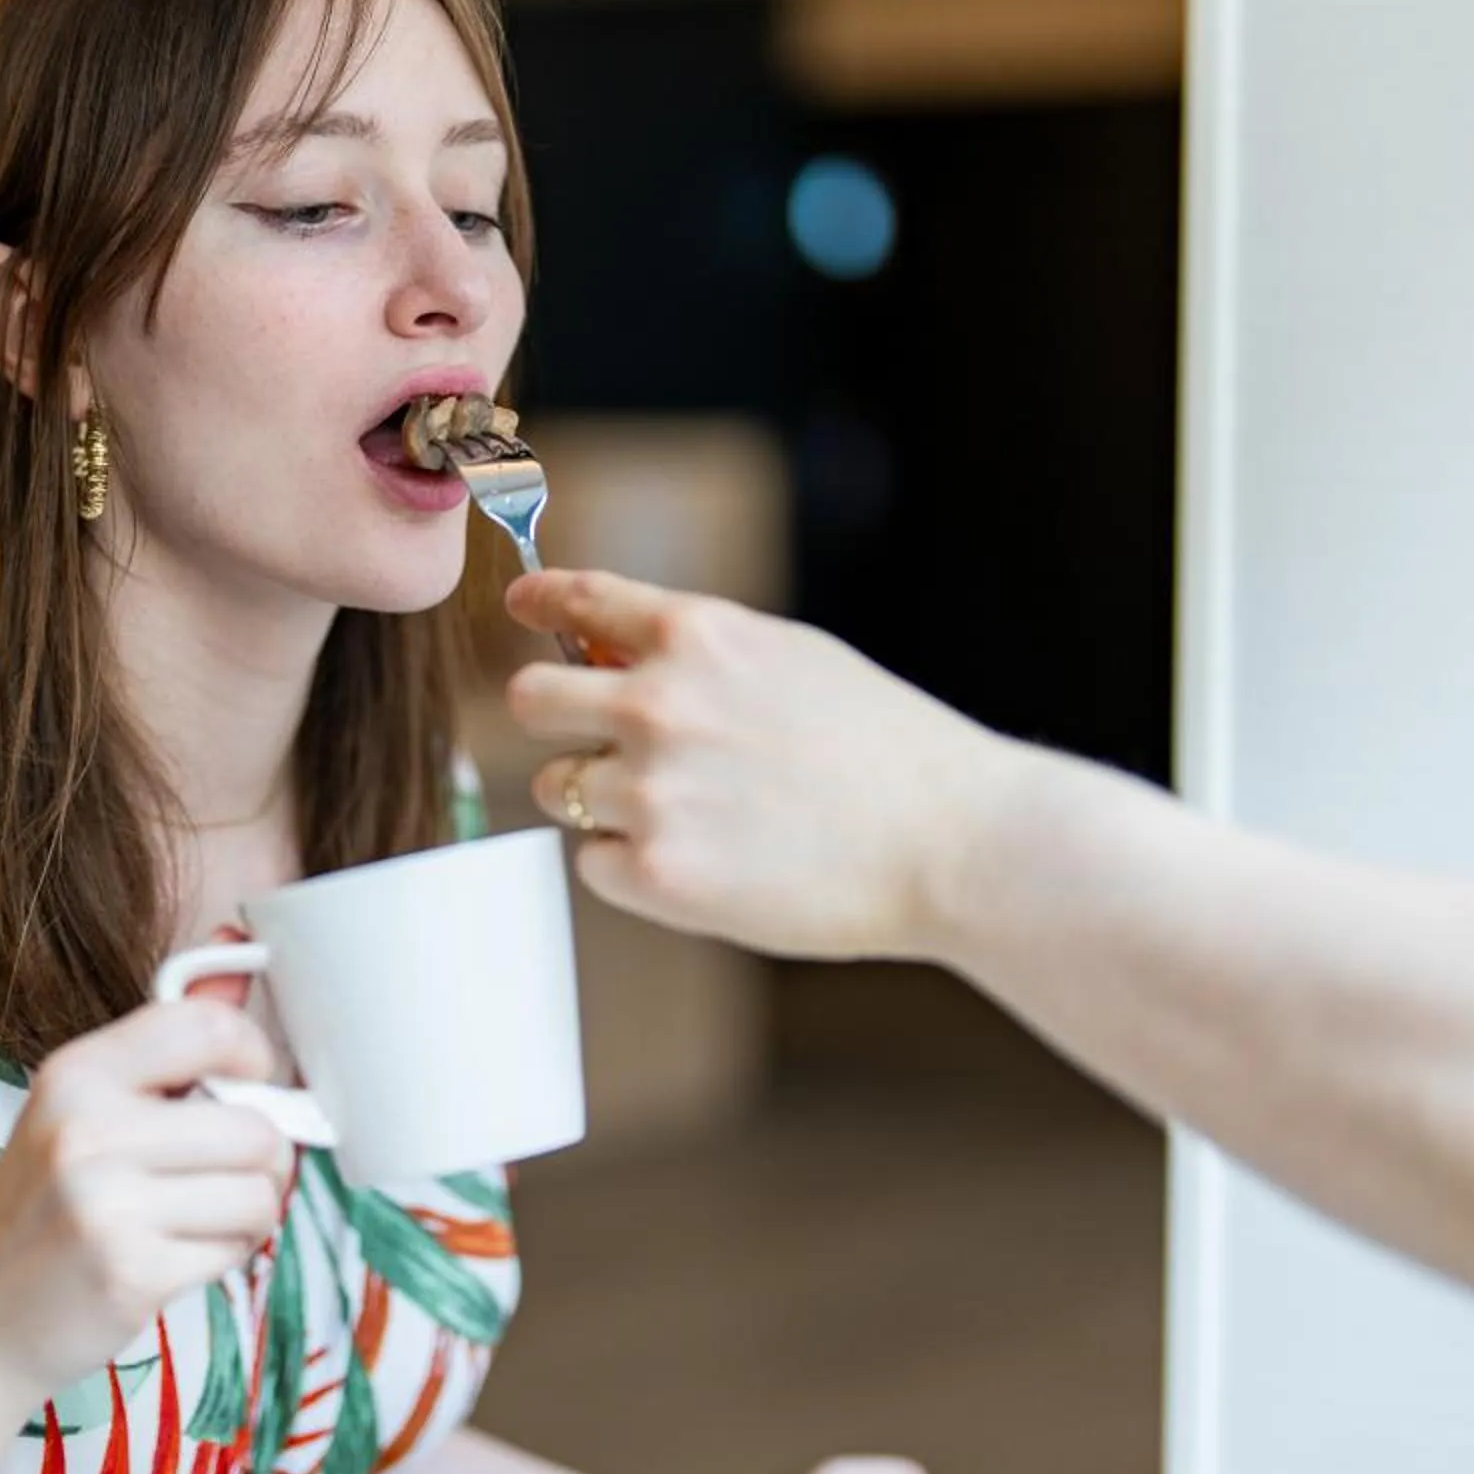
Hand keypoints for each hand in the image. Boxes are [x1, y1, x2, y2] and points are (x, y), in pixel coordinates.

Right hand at [0, 998, 294, 1401]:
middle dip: (263, 1160)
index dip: (255, 1055)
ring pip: (259, 1192)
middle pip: (255, 1127)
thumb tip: (238, 946)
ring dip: (248, 1213)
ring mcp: (107, 1204)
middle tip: (222, 1176)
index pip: (208, 1028)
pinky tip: (176, 1257)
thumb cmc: (43, 1206)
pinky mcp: (132, 1272)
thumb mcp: (85, 1106)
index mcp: (76, 1072)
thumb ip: (170, 1037)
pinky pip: (237, 1249)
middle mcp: (87, 1130)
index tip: (249, 1083)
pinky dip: (225, 1256)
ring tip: (195, 1219)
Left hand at [505, 570, 1029, 960]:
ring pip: (556, 787)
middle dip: (552, 716)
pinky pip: (595, 863)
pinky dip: (633, 867)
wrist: (951, 843)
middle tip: (594, 741)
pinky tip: (706, 860)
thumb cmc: (883, 749)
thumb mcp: (788, 658)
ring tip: (688, 814)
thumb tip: (608, 650)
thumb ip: (696, 652)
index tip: (522, 608)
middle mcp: (658, 705)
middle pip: (526, 698)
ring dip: (600, 799)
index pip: (574, 600)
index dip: (538, 603)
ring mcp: (652, 791)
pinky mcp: (657, 873)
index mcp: (695, 636)